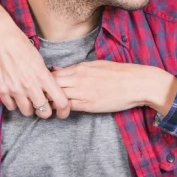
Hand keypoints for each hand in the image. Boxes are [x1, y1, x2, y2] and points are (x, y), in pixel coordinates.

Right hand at [0, 2, 69, 118]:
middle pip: (44, 112)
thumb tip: (50, 91)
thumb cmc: (20, 45)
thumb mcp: (39, 59)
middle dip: (44, 110)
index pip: (61, 102)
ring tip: (26, 98)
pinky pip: (11, 106)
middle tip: (42, 104)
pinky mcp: (1, 89)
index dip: (64, 110)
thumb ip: (45, 77)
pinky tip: (14, 94)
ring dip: (28, 107)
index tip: (62, 111)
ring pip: (27, 112)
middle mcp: (30, 85)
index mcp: (43, 76)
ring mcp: (14, 89)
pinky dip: (14, 103)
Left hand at [52, 61, 176, 113]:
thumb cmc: (119, 73)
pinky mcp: (88, 105)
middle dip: (43, 91)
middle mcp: (78, 78)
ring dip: (50, 101)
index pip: (52, 74)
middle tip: (39, 97)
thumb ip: (75, 68)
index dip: (44, 81)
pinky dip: (61, 109)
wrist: (137, 83)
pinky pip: (68, 107)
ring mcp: (82, 92)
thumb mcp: (95, 65)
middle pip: (50, 85)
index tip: (41, 86)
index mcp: (79, 68)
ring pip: (56, 97)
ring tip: (45, 105)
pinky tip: (58, 111)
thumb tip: (57, 68)